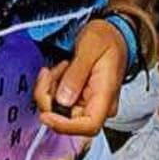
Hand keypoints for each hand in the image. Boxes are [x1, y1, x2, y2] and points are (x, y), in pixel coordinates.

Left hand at [34, 19, 126, 136]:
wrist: (112, 33)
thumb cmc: (106, 38)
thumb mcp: (90, 48)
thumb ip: (77, 73)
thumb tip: (63, 100)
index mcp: (106, 96)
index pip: (89, 126)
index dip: (65, 126)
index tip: (46, 115)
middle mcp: (98, 105)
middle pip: (69, 119)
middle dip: (50, 98)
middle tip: (49, 74)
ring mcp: (88, 103)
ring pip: (60, 110)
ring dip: (50, 90)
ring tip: (60, 66)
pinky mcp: (79, 98)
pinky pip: (59, 101)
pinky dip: (53, 87)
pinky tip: (60, 70)